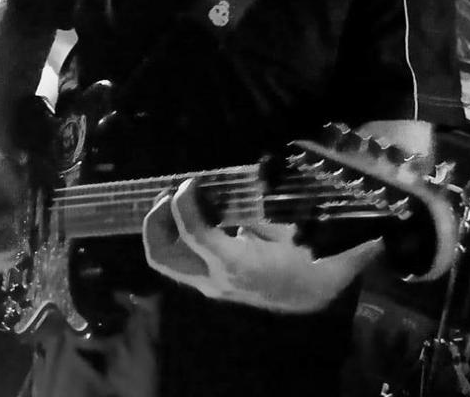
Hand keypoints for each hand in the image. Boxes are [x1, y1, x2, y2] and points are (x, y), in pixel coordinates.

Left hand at [142, 178, 383, 312]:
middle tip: (169, 191)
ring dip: (162, 225)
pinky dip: (176, 231)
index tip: (191, 181)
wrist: (313, 294)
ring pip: (165, 258)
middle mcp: (214, 278)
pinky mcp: (209, 280)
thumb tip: (245, 175)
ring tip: (175, 197)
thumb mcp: (287, 224)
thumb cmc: (305, 255)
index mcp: (236, 264)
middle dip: (155, 219)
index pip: (193, 234)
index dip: (184, 202)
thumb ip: (258, 203)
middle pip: (161, 255)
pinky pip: (180, 256)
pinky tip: (194, 210)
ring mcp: (209, 283)